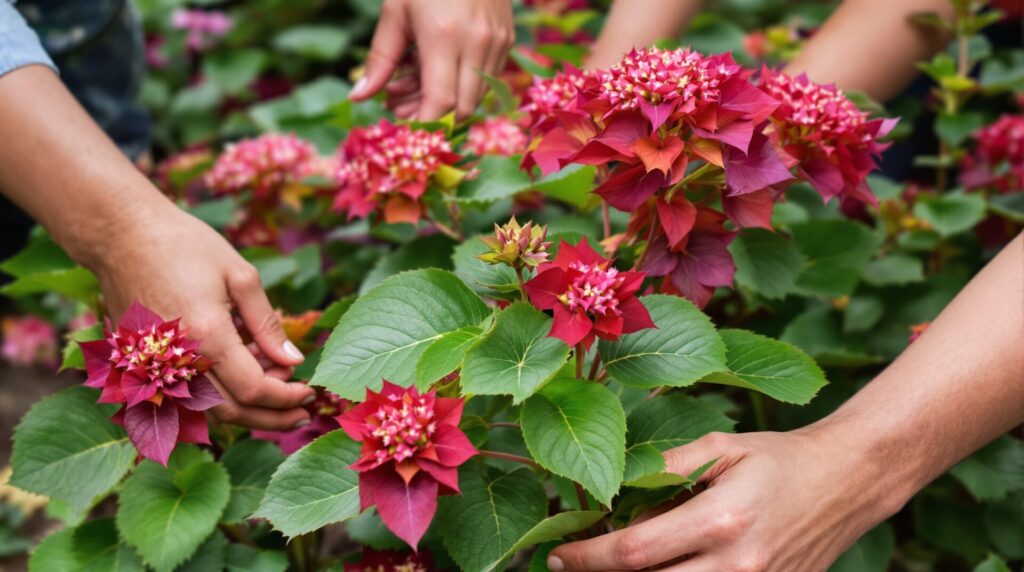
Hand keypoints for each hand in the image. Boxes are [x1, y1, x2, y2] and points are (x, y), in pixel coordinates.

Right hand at [94, 204, 313, 430]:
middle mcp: (177, 359)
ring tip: (275, 383)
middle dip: (271, 415)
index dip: (286, 398)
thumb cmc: (185, 245)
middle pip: (232, 411)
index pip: (254, 389)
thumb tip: (293, 361)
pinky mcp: (142, 364)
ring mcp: (155, 365)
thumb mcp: (240, 276)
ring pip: (207, 410)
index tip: (309, 393)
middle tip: (302, 409)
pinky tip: (240, 373)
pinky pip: (186, 395)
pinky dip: (218, 395)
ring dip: (246, 407)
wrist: (122, 235)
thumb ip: (267, 324)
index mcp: (207, 336)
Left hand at [348, 0, 514, 120]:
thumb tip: (359, 97)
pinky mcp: (508, 39)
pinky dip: (463, 84)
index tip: (404, 132)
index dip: (424, 125)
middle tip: (401, 107)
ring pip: (477, 96)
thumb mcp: (395, 12)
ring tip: (411, 82)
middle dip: (434, 118)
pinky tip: (437, 68)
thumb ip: (380, 59)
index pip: (440, 103)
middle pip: (462, 109)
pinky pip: (488, 78)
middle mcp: (476, 44)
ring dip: (447, 101)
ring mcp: (498, 42)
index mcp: (443, 37)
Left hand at [548, 428, 906, 571]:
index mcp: (722, 519)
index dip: (588, 557)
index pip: (635, 551)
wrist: (846, 482)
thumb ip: (663, 471)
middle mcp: (739, 565)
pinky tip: (660, 568)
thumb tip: (609, 494)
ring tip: (612, 564)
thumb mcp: (719, 447)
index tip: (558, 554)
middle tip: (573, 564)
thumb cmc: (778, 458)